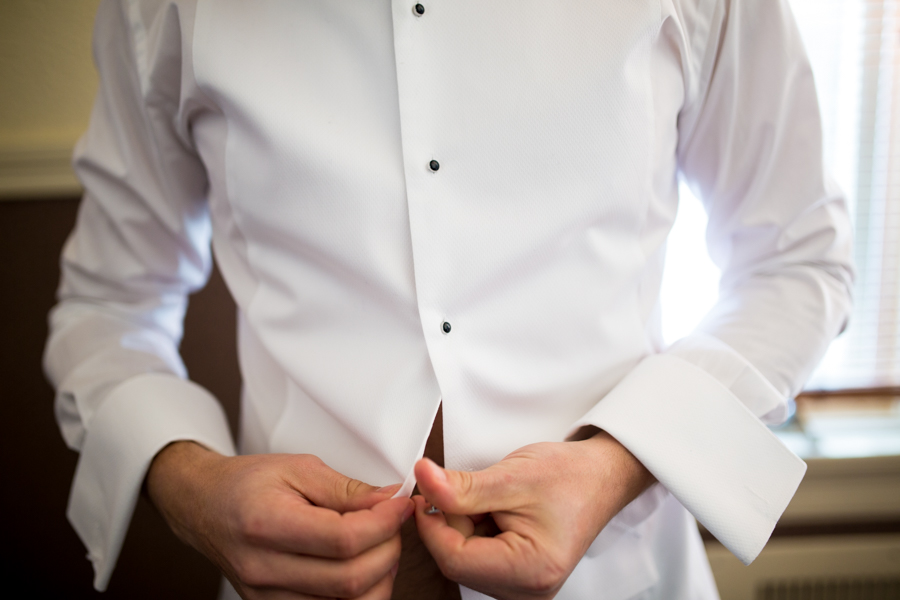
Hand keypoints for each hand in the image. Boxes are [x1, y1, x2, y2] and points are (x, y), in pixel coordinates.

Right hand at [146, 441, 413, 598]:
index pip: (344, 540)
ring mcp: (267, 596)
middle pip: (351, 580)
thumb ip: (346, 488)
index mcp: (267, 525)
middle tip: (395, 524)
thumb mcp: (297, 468)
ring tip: (380, 544)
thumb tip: (389, 500)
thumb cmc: (245, 483)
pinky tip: (361, 565)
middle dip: (389, 550)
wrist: (204, 505)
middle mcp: (264, 569)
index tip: (401, 505)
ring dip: (378, 576)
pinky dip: (357, 592)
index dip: (385, 524)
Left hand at [413, 430, 653, 599]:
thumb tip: (423, 478)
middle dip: (450, 521)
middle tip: (461, 487)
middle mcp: (529, 589)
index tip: (426, 492)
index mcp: (531, 570)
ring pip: (466, 559)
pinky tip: (493, 510)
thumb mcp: (510, 477)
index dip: (432, 523)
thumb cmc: (570, 476)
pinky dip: (475, 530)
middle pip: (458, 562)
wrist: (601, 475)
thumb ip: (462, 486)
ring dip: (463, 525)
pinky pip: (480, 558)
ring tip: (490, 497)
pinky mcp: (521, 576)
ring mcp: (525, 586)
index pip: (454, 558)